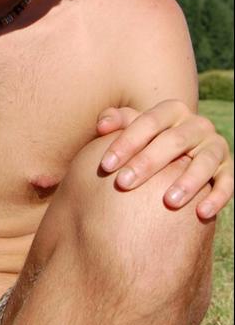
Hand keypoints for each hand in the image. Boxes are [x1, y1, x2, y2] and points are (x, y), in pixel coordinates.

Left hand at [96, 100, 233, 218]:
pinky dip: (217, 198)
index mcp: (172, 110)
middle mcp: (197, 124)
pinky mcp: (228, 169)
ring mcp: (215, 146)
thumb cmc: (148, 141)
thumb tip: (102, 126)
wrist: (181, 154)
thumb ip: (117, 121)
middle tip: (123, 184)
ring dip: (187, 182)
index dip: (126, 142)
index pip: (148, 122)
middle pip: (173, 141)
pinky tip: (201, 214)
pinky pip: (227, 183)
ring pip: (204, 162)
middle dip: (147, 163)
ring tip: (168, 202)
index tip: (105, 166)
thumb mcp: (134, 127)